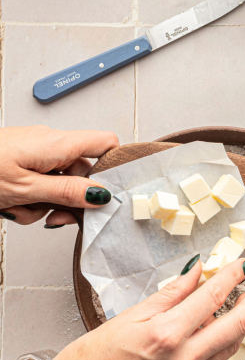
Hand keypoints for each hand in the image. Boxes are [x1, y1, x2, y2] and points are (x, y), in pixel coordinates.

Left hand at [0, 125, 118, 225]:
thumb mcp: (24, 188)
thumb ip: (66, 191)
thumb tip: (100, 194)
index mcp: (56, 143)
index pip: (105, 143)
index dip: (115, 165)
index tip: (114, 192)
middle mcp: (48, 143)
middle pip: (81, 173)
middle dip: (71, 199)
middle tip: (59, 216)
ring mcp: (34, 152)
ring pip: (58, 183)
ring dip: (44, 203)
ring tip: (21, 209)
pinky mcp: (21, 160)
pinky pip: (40, 183)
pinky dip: (30, 198)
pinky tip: (13, 205)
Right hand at [47, 256, 244, 359]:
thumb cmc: (90, 359)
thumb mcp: (129, 316)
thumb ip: (170, 294)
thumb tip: (197, 272)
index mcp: (166, 335)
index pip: (212, 298)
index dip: (233, 277)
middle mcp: (183, 359)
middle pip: (236, 326)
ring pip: (230, 345)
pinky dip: (224, 340)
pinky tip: (222, 326)